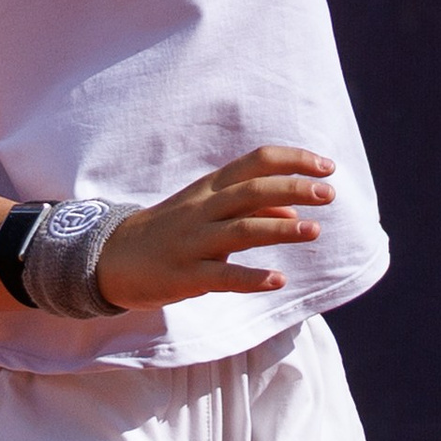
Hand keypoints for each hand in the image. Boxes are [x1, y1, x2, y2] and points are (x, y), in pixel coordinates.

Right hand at [93, 147, 334, 309]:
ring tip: (314, 230)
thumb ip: (251, 210)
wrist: (110, 258)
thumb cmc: (169, 232)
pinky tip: (279, 280)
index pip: (255, 162)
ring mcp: (193, 242)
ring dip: (281, 229)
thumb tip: (294, 212)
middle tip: (329, 194)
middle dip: (293, 189)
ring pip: (241, 230)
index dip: (293, 161)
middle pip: (252, 191)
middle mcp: (202, 209)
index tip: (327, 166)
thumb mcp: (208, 212)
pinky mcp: (185, 276)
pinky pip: (223, 276)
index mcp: (209, 188)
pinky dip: (252, 278)